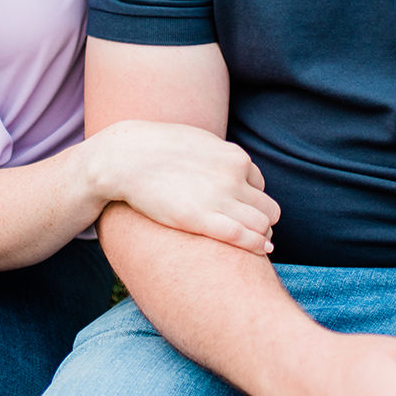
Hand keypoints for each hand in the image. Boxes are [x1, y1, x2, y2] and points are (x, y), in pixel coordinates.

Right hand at [87, 120, 279, 253]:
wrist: (127, 158)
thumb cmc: (159, 150)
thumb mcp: (200, 143)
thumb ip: (221, 156)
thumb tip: (232, 167)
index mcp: (234, 157)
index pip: (259, 184)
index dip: (249, 198)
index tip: (236, 209)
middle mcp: (233, 177)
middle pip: (268, 207)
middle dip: (261, 220)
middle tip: (246, 231)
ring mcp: (219, 199)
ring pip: (263, 224)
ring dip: (261, 236)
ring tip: (251, 244)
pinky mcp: (202, 220)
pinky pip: (245, 237)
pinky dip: (258, 246)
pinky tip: (261, 252)